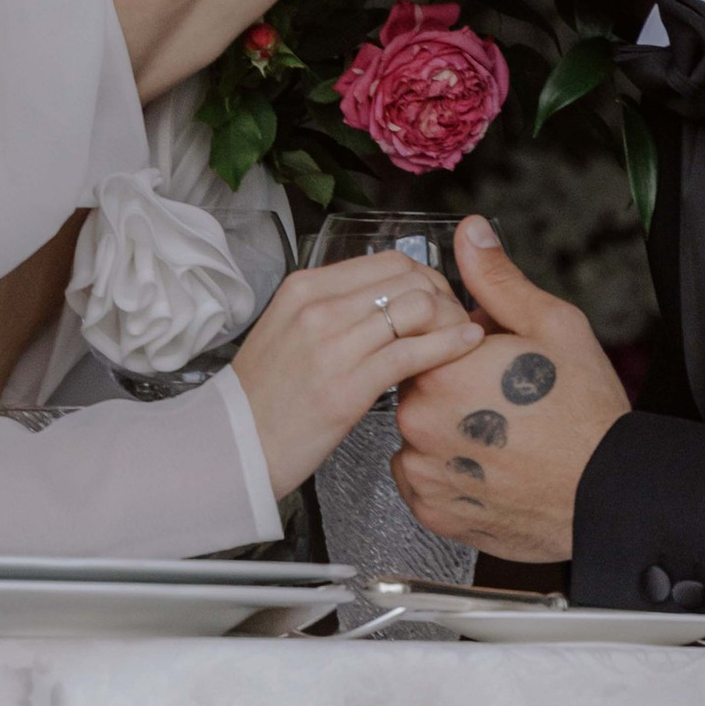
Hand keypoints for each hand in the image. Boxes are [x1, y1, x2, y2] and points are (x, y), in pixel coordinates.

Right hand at [231, 252, 485, 498]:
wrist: (237, 446)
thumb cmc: (266, 395)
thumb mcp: (288, 329)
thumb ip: (332, 306)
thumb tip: (383, 295)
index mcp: (305, 287)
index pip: (387, 260)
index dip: (424, 275)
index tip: (438, 297)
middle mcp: (319, 306)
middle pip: (407, 277)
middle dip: (443, 294)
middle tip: (455, 318)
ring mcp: (332, 345)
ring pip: (415, 307)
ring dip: (448, 319)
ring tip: (461, 336)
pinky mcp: (348, 386)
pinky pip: (412, 353)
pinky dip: (448, 345)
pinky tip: (467, 345)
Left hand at [390, 218, 628, 561]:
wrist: (608, 495)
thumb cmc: (585, 415)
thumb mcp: (551, 325)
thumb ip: (496, 278)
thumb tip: (469, 233)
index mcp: (442, 369)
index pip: (425, 336)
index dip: (463, 341)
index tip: (494, 355)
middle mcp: (421, 422)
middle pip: (421, 383)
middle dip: (455, 383)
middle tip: (505, 396)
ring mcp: (425, 472)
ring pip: (420, 432)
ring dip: (448, 429)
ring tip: (502, 434)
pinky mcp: (434, 513)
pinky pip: (423, 479)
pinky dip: (448, 471)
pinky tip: (488, 465)